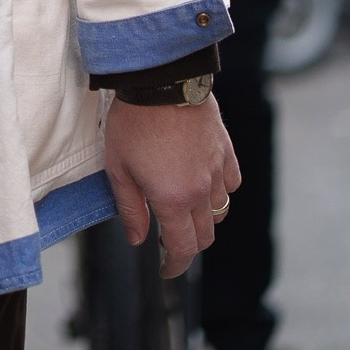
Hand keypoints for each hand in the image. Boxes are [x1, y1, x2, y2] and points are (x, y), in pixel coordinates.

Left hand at [104, 95, 240, 277]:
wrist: (159, 80)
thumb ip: (130, 208)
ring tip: (183, 206)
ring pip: (220, 210)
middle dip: (188, 243)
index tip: (166, 269)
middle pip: (205, 235)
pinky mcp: (226, 150)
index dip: (175, 265)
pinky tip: (205, 182)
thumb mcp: (118, 168)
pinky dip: (221, 189)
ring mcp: (217, 170)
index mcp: (172, 199)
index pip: (183, 248)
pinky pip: (232, 182)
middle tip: (168, 237)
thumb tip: (138, 239)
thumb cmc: (132, 122)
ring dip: (203, 217)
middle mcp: (200, 190)